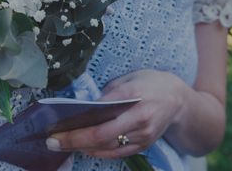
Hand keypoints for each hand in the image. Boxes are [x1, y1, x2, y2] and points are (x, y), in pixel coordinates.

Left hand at [48, 70, 183, 158]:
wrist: (179, 99)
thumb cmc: (150, 83)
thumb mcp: (129, 77)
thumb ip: (109, 92)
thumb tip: (85, 106)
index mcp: (134, 96)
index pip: (100, 113)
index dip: (77, 122)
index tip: (57, 123)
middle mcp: (139, 119)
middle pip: (101, 135)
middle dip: (73, 140)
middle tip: (52, 140)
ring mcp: (143, 135)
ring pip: (107, 147)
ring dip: (82, 147)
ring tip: (61, 144)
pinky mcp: (144, 146)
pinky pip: (117, 153)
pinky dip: (98, 152)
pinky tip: (83, 148)